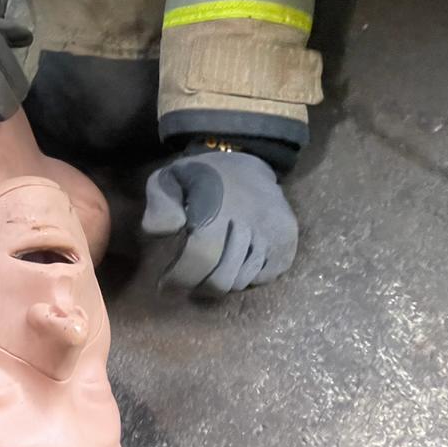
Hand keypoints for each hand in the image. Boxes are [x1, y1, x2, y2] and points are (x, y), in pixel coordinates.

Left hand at [141, 151, 297, 295]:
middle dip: (199, 286)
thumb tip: (160, 233)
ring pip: (243, 281)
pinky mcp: (287, 240)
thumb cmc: (202, 176)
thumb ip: (159, 205)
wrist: (247, 160)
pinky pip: (264, 278)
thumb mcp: (169, 178)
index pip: (201, 256)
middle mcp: (249, 223)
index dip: (180, 277)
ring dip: (222, 282)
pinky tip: (234, 262)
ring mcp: (272, 233)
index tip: (164, 285)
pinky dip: (247, 277)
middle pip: (223, 278)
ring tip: (209, 268)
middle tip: (186, 281)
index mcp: (216, 208)